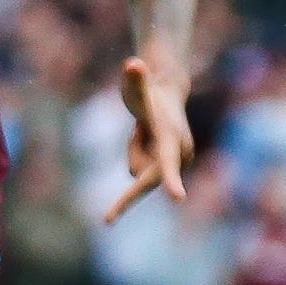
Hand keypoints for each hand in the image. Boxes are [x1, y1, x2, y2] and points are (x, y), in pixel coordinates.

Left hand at [102, 55, 195, 223]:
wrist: (166, 94)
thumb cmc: (148, 91)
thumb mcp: (136, 87)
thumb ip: (135, 79)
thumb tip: (134, 63)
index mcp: (170, 138)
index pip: (167, 162)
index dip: (171, 180)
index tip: (178, 198)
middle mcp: (179, 154)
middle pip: (144, 180)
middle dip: (127, 200)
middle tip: (106, 222)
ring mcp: (177, 163)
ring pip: (139, 174)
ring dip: (135, 153)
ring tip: (142, 132)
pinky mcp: (170, 168)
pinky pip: (140, 173)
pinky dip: (138, 155)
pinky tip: (145, 139)